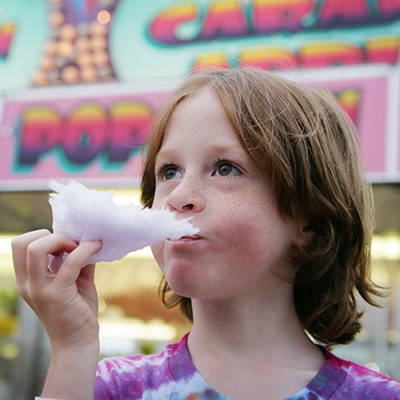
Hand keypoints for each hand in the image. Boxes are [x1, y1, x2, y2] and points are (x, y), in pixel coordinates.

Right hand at [12, 229, 102, 350]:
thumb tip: (87, 238)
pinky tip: (98, 247)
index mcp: (27, 280)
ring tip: (82, 247)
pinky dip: (86, 249)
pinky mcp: (57, 294)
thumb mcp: (74, 280)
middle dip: (50, 235)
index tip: (66, 244)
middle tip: (73, 245)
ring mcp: (39, 290)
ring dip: (62, 240)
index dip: (43, 236)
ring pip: (37, 248)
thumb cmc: (77, 310)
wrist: (79, 342)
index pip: (20, 245)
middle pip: (23, 243)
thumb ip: (76, 260)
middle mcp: (28, 284)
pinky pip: (70, 262)